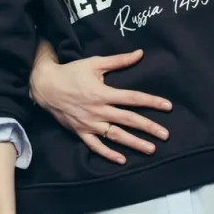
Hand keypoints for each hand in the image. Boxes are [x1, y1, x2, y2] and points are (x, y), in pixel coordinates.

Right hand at [30, 48, 171, 164]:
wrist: (44, 86)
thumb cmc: (71, 72)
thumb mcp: (95, 63)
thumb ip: (119, 61)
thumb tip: (140, 53)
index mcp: (103, 93)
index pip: (133, 98)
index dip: (152, 102)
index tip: (168, 107)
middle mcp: (98, 110)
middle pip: (128, 120)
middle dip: (148, 127)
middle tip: (166, 135)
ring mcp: (89, 123)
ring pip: (115, 135)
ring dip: (134, 143)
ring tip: (151, 149)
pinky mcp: (80, 132)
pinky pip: (95, 146)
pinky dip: (108, 154)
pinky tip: (122, 160)